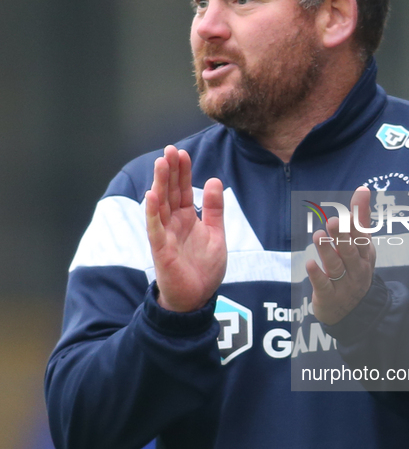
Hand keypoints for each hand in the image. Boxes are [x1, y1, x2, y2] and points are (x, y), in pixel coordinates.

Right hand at [145, 145, 226, 311]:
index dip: (182, 172)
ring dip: (159, 184)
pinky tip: (151, 195)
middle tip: (170, 150)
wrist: (197, 298)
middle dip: (170, 171)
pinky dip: (152, 212)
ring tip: (161, 164)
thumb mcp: (216, 234)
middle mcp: (173, 223)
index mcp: (186, 218)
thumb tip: (214, 179)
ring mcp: (165, 235)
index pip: (183, 190)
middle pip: (170, 192)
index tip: (182, 153)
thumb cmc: (203, 268)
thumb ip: (215, 209)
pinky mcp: (161, 250)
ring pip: (160, 205)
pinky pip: (155, 228)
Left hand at [306, 186, 375, 324]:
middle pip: (350, 251)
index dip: (356, 225)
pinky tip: (309, 264)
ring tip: (318, 236)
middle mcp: (357, 269)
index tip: (350, 210)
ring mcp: (344, 284)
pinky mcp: (329, 296)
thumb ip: (360, 218)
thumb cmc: (355, 268)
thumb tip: (363, 188)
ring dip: (327, 251)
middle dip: (341, 237)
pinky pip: (323, 285)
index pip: (362, 238)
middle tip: (332, 222)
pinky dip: (316, 275)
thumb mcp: (361, 245)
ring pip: (335, 266)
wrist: (353, 310)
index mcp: (365, 254)